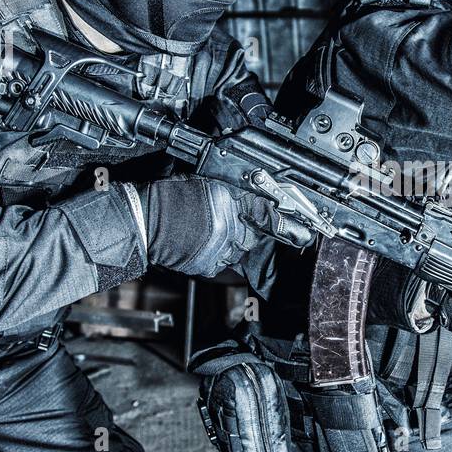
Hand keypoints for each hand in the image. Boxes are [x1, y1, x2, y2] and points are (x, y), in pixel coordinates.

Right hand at [142, 176, 312, 276]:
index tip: (306, 233)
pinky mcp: (208, 265)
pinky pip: (223, 263)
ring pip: (240, 251)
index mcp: (232, 203)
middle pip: (254, 237)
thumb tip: (261, 205)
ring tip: (208, 232)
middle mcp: (230, 227)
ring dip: (232, 244)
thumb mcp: (211, 185)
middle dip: (249, 232)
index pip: (270, 216)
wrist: (145, 220)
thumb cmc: (172, 198)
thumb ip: (238, 197)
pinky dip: (217, 255)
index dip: (289, 226)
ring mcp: (220, 249)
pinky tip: (202, 244)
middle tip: (226, 223)